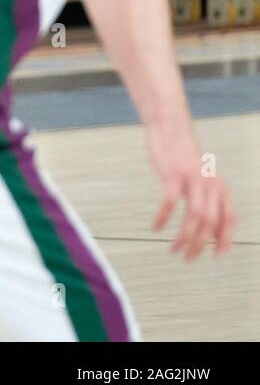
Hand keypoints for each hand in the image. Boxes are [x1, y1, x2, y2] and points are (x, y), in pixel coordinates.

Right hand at [145, 124, 234, 259]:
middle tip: (188, 257)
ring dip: (184, 238)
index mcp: (220, 186)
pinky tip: (155, 227)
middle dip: (199, 245)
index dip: (225, 239)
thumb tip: (211, 228)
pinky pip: (169, 203)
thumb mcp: (203, 177)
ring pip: (194, 217)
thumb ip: (209, 199)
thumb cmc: (183, 154)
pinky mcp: (173, 174)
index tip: (216, 255)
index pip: (229, 219)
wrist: (170, 127)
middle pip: (210, 223)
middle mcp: (211, 183)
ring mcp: (192, 179)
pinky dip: (162, 218)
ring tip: (174, 249)